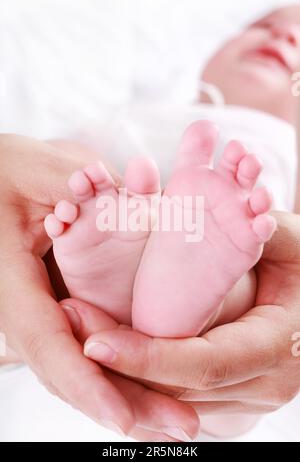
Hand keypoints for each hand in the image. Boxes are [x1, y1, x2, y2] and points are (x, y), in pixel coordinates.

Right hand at [0, 134, 198, 439]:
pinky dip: (121, 373)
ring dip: (131, 395)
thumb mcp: (40, 171)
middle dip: (126, 403)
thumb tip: (129, 194)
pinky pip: (87, 349)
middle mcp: (29, 310)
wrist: (1, 178)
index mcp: (15, 285)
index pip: (49, 346)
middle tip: (182, 426)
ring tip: (179, 419)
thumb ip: (78, 187)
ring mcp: (45, 313)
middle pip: (72, 372)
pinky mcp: (61, 307)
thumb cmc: (11, 173)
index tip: (124, 420)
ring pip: (82, 368)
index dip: (86, 385)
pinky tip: (156, 387)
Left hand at [82, 211, 299, 414]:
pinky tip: (113, 351)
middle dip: (118, 364)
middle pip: (175, 390)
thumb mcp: (292, 243)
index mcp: (275, 345)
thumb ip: (263, 231)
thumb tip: (234, 218)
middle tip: (72, 325)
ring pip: (172, 402)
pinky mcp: (236, 398)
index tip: (92, 341)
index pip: (201, 363)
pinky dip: (144, 381)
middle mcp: (263, 384)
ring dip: (123, 374)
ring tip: (82, 333)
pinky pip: (181, 400)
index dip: (146, 356)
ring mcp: (250, 398)